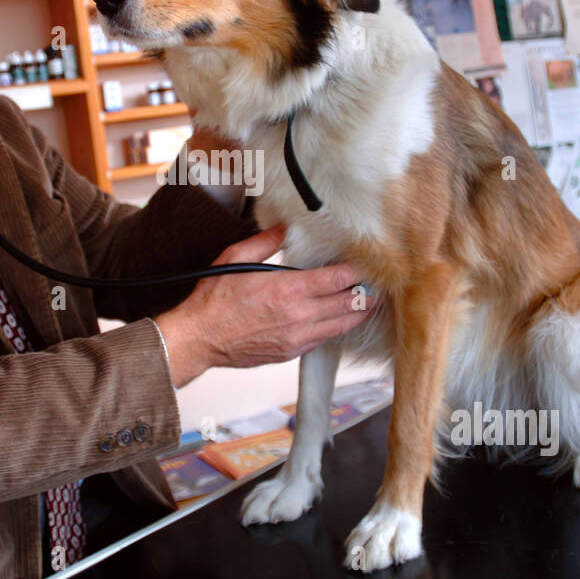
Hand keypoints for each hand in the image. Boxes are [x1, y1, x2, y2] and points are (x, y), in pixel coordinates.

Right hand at [154, 225, 378, 388]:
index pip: (339, 279)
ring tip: (371, 301)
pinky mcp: (292, 352)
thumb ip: (267, 240)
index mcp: (288, 289)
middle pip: (351, 303)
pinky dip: (338, 327)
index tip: (366, 262)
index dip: (358, 270)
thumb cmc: (214, 300)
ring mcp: (298, 337)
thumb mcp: (236, 257)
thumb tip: (286, 226)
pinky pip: (325, 339)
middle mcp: (299, 316)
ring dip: (360, 312)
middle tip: (380, 282)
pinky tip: (342, 317)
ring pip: (344, 325)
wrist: (200, 338)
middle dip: (368, 292)